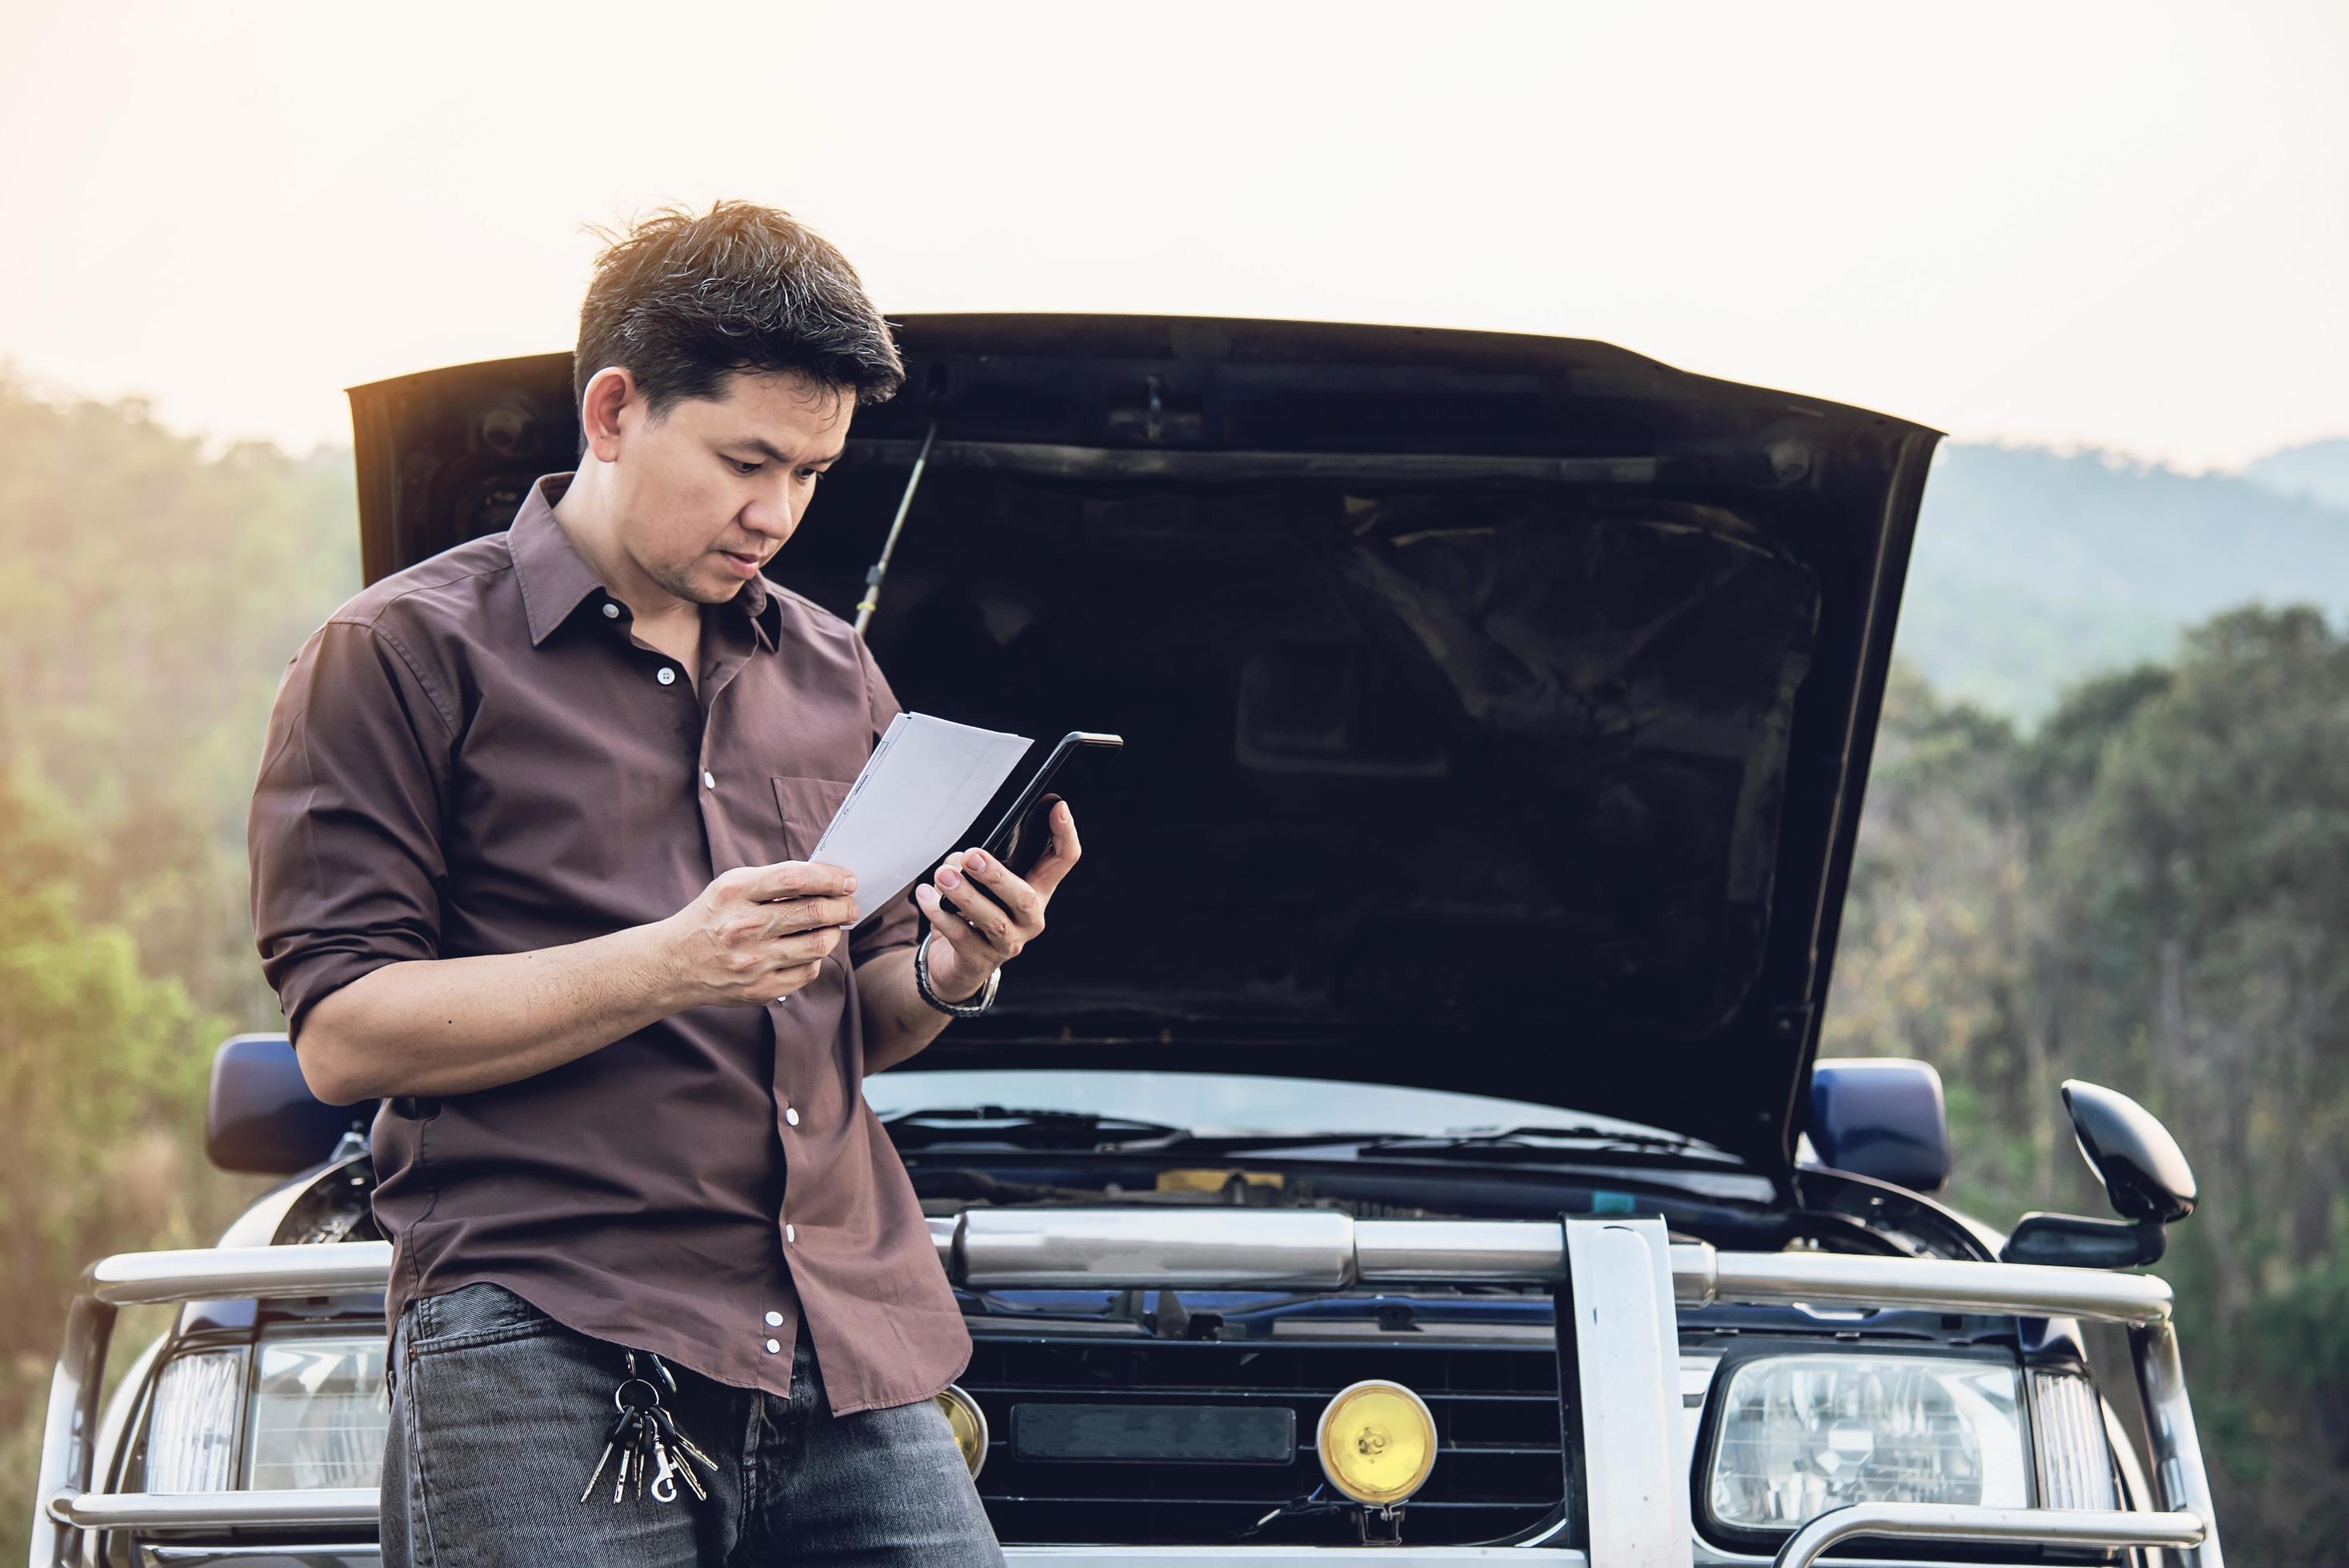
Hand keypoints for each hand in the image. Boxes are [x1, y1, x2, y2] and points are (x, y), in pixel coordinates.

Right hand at [661, 860, 860, 1006]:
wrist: (674, 964)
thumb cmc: (713, 917)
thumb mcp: (731, 886)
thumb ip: (774, 879)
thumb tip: (828, 880)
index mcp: (736, 893)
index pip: (795, 879)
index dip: (830, 878)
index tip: (849, 881)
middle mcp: (744, 927)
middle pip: (813, 912)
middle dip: (844, 906)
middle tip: (852, 905)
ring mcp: (753, 962)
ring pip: (818, 945)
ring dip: (835, 932)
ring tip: (834, 925)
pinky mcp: (760, 989)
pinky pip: (808, 971)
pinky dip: (816, 957)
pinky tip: (809, 949)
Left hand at [915, 800, 1082, 1000]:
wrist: (956, 963)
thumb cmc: (973, 913)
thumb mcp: (981, 883)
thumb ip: (974, 866)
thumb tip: (959, 863)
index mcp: (1038, 891)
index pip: (1063, 860)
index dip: (1065, 834)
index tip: (1058, 807)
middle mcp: (1029, 919)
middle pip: (1025, 898)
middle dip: (997, 876)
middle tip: (971, 856)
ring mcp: (1008, 944)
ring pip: (993, 921)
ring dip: (966, 895)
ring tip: (943, 876)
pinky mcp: (980, 961)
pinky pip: (961, 936)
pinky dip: (940, 914)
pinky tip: (927, 896)